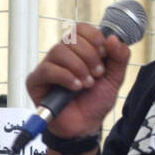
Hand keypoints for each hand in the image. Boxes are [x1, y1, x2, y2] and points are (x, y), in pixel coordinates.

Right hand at [26, 22, 129, 139]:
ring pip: (59, 51)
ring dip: (78, 67)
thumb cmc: (95, 102)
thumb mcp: (114, 78)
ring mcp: (47, 67)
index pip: (81, 28)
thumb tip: (113, 38)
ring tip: (86, 84)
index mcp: (78, 51)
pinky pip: (47, 69)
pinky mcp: (36, 81)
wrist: (85, 126)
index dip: (94, 37)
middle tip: (97, 74)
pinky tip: (75, 87)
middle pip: (71, 38)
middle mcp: (61, 56)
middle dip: (89, 56)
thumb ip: (119, 58)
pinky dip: (65, 77)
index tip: (104, 54)